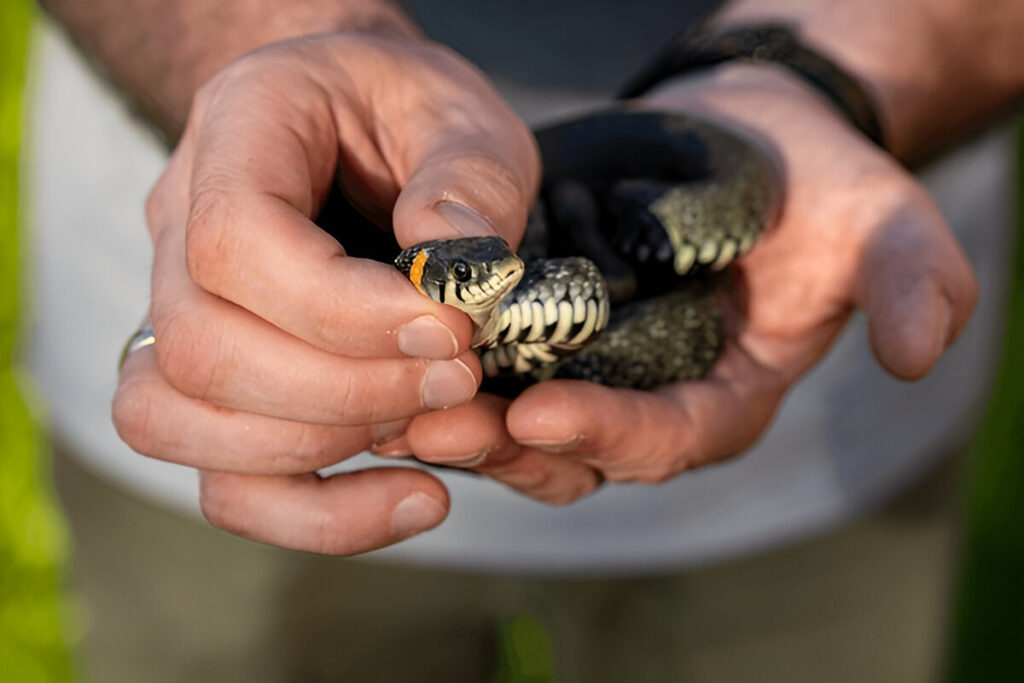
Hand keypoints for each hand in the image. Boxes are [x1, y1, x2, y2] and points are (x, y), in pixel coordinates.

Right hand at [112, 32, 538, 552]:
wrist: (365, 122)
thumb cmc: (412, 111)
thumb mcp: (463, 115)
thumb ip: (468, 180)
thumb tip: (458, 270)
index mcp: (237, 129)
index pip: (234, 243)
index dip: (340, 310)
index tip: (448, 330)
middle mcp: (179, 223)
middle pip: (201, 350)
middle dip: (346, 390)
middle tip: (458, 377)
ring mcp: (182, 305)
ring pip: (176, 423)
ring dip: (318, 451)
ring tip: (432, 427)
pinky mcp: (217, 383)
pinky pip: (225, 477)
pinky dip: (317, 513)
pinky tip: (420, 498)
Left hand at [404, 64, 977, 503]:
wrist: (748, 134)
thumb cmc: (818, 181)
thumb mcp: (880, 221)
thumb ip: (908, 279)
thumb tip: (917, 350)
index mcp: (724, 399)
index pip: (668, 440)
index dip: (610, 436)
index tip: (542, 413)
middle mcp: (649, 400)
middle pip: (575, 449)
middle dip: (507, 443)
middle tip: (437, 420)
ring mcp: (589, 368)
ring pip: (515, 419)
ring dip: (456, 414)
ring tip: (393, 391)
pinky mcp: (540, 328)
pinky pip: (484, 363)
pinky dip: (437, 364)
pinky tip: (388, 343)